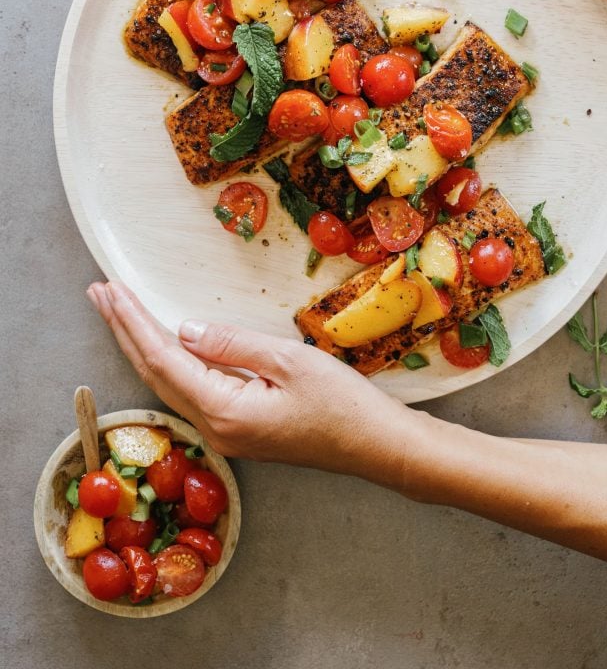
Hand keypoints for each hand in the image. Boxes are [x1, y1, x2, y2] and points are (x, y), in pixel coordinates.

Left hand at [87, 281, 416, 485]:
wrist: (377, 447)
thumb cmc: (343, 405)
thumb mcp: (289, 362)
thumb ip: (231, 345)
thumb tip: (184, 329)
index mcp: (223, 411)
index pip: (163, 358)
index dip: (132, 322)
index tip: (109, 290)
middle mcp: (214, 428)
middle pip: (155, 373)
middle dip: (123, 330)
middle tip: (98, 293)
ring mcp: (225, 433)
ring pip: (168, 383)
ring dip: (140, 345)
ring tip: (118, 312)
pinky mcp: (239, 429)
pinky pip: (189, 391)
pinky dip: (166, 361)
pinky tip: (161, 345)